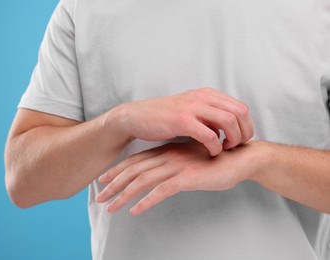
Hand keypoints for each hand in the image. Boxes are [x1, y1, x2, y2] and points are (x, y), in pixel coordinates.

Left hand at [95, 140, 257, 214]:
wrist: (241, 157)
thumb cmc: (217, 160)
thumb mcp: (191, 159)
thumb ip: (175, 164)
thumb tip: (161, 174)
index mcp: (167, 151)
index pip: (136, 160)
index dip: (117, 170)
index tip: (104, 179)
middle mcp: (168, 156)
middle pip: (133, 170)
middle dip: (113, 184)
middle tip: (99, 197)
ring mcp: (177, 166)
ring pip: (142, 181)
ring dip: (124, 195)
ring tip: (110, 208)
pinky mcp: (187, 178)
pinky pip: (161, 191)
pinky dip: (145, 201)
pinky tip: (135, 211)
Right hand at [114, 88, 252, 155]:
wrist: (137, 117)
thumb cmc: (164, 118)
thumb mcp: (190, 110)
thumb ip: (209, 116)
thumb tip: (225, 129)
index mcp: (207, 94)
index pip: (241, 107)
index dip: (246, 126)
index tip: (239, 140)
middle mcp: (203, 97)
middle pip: (240, 113)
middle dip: (244, 133)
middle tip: (236, 147)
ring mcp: (192, 107)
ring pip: (229, 121)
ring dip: (233, 139)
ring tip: (225, 150)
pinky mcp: (182, 121)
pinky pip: (210, 135)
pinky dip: (215, 147)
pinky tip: (211, 153)